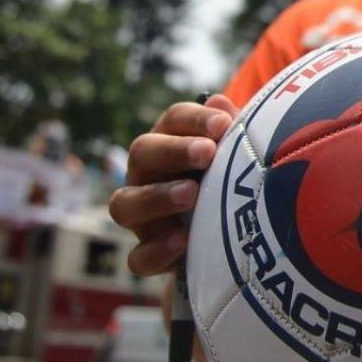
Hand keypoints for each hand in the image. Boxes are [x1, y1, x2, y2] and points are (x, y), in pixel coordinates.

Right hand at [109, 94, 237, 275]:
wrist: (230, 241)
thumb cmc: (232, 185)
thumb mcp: (237, 158)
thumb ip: (230, 133)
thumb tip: (222, 103)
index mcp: (169, 144)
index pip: (173, 120)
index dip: (195, 119)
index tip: (224, 124)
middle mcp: (146, 176)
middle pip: (142, 153)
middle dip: (174, 151)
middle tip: (207, 152)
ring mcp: (142, 217)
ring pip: (125, 204)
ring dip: (156, 196)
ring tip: (190, 193)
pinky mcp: (148, 254)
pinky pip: (138, 258)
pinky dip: (157, 250)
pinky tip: (183, 240)